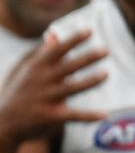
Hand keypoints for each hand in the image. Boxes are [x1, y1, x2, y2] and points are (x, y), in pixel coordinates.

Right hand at [0, 30, 107, 144]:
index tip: (90, 30)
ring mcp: (44, 98)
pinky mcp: (49, 116)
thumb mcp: (27, 71)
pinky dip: (88, 116)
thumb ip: (43, 53)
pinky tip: (105, 114)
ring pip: (71, 88)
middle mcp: (40, 81)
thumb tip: (55, 33)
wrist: (2, 122)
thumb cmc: (21, 92)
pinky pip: (72, 115)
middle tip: (106, 50)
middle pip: (67, 67)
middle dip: (86, 58)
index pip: (56, 50)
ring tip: (106, 74)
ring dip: (90, 81)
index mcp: (36, 68)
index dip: (72, 40)